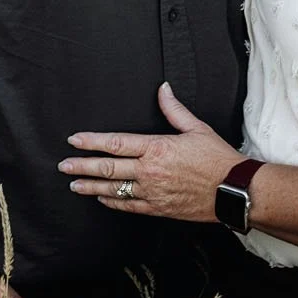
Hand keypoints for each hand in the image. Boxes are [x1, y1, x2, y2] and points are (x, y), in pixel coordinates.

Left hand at [58, 82, 239, 222]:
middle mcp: (149, 171)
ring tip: (74, 184)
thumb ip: (174, 110)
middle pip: (107, 168)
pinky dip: (112, 202)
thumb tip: (163, 90)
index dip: (91, 142)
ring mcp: (152, 192)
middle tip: (63, 165)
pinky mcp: (158, 208)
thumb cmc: (217, 159)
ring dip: (91, 187)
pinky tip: (101, 199)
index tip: (74, 140)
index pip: (116, 143)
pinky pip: (128, 206)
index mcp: (157, 148)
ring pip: (113, 189)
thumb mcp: (197, 128)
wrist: (233, 190)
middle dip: (82, 166)